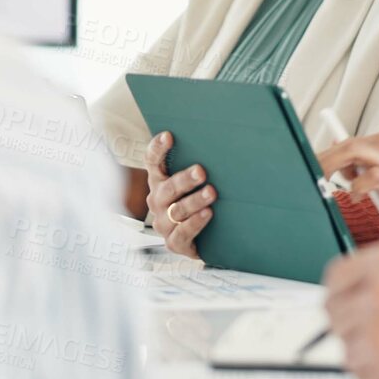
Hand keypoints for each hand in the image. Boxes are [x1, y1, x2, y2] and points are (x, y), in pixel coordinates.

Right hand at [144, 131, 216, 258]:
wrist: (207, 238)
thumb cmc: (202, 202)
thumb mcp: (198, 183)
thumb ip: (201, 166)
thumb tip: (225, 143)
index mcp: (160, 181)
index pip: (153, 162)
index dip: (158, 149)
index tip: (169, 135)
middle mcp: (157, 201)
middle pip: (167, 187)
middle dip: (185, 179)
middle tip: (201, 171)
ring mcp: (163, 223)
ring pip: (177, 210)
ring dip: (194, 201)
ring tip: (211, 192)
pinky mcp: (174, 243)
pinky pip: (182, 234)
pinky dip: (195, 223)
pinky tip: (208, 214)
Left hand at [319, 132, 378, 223]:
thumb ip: (369, 160)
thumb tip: (340, 156)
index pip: (350, 141)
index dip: (328, 153)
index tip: (315, 165)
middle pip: (347, 145)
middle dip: (324, 160)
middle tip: (312, 175)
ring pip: (353, 152)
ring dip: (333, 166)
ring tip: (325, 183)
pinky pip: (368, 177)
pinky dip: (357, 187)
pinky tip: (358, 196)